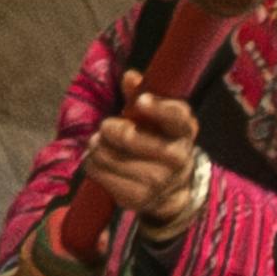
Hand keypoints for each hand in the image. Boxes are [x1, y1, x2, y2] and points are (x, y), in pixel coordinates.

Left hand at [88, 89, 208, 230]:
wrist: (171, 189)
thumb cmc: (159, 139)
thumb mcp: (157, 116)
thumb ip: (142, 94)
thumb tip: (130, 77)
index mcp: (184, 130)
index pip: (175, 117)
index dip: (157, 108)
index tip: (141, 101)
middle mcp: (176, 157)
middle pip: (130, 137)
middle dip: (110, 128)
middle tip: (106, 127)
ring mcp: (156, 181)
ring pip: (108, 155)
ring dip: (97, 145)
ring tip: (99, 142)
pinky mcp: (135, 198)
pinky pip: (99, 173)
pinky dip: (92, 162)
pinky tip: (97, 158)